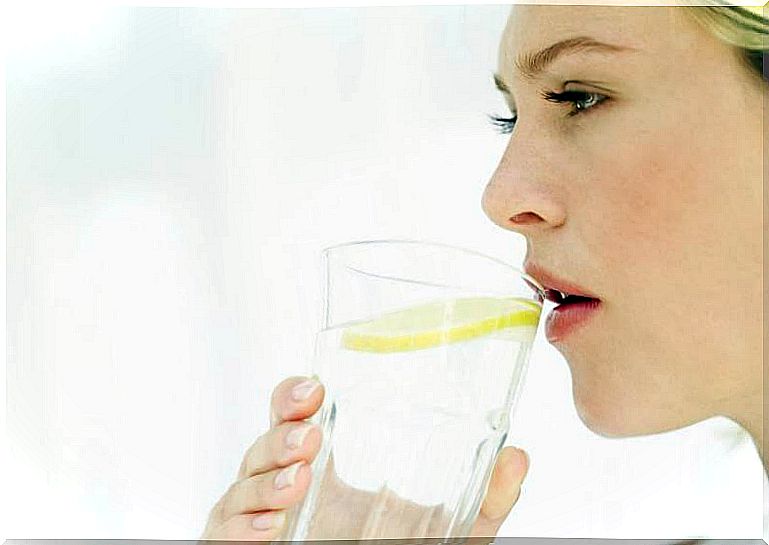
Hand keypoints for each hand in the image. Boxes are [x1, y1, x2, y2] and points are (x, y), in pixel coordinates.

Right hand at [201, 376, 529, 539]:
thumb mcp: (443, 530)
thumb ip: (481, 501)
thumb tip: (518, 458)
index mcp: (320, 461)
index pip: (293, 411)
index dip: (294, 395)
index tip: (315, 388)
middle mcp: (281, 480)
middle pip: (263, 442)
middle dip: (280, 435)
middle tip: (310, 438)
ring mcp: (257, 515)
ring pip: (241, 485)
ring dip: (265, 482)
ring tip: (297, 484)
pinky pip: (224, 532)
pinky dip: (241, 527)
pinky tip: (272, 527)